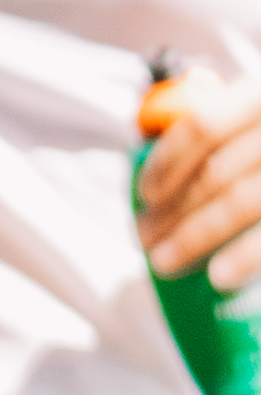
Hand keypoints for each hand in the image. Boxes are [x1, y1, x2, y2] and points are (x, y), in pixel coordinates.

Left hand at [142, 71, 260, 302]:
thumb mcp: (259, 116)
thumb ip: (229, 129)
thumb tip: (158, 165)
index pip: (205, 125)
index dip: (166, 162)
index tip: (144, 195)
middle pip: (219, 170)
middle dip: (174, 211)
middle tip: (146, 240)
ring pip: (245, 199)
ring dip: (197, 236)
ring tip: (167, 262)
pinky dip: (249, 255)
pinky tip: (220, 277)